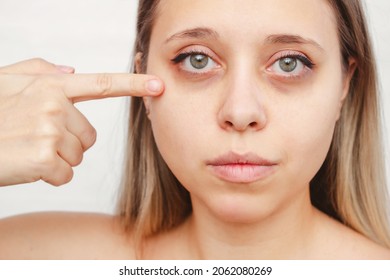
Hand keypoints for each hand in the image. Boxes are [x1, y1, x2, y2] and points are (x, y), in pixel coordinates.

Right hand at [0, 58, 162, 185]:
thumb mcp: (5, 83)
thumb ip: (39, 71)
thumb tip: (71, 70)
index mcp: (50, 86)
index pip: (101, 84)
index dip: (134, 85)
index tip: (159, 86)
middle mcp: (54, 105)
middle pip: (88, 136)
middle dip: (67, 142)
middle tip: (36, 139)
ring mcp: (49, 131)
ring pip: (77, 156)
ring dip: (56, 159)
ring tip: (27, 150)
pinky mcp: (43, 158)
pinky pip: (65, 174)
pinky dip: (48, 176)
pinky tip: (26, 166)